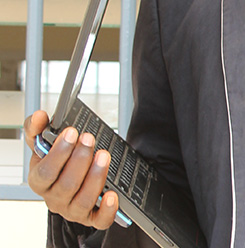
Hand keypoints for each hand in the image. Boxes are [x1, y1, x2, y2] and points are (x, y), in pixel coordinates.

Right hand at [24, 110, 117, 228]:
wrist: (75, 176)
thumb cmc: (59, 161)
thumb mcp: (46, 143)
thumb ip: (38, 128)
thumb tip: (40, 117)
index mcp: (40, 180)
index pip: (44, 172)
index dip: (58, 153)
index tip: (72, 132)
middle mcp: (54, 198)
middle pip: (66, 185)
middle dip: (80, 160)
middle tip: (90, 139)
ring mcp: (73, 209)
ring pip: (82, 200)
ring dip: (95, 177)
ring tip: (104, 156)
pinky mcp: (91, 216)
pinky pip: (99, 220)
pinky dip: (106, 209)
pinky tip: (113, 195)